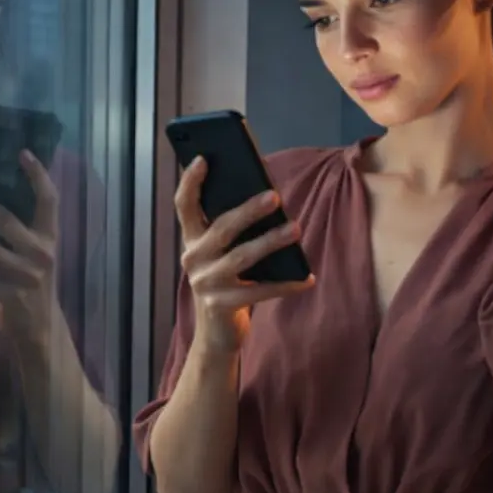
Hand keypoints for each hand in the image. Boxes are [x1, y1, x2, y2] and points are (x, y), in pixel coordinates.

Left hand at [0, 149, 58, 338]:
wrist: (42, 325)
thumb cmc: (34, 280)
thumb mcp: (37, 252)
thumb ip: (24, 228)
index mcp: (51, 237)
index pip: (49, 200)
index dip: (38, 176)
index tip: (22, 152)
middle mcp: (42, 253)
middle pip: (5, 221)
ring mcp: (26, 276)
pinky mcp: (11, 297)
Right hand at [175, 157, 313, 354]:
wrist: (216, 333)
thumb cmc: (228, 282)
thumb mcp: (222, 254)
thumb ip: (232, 230)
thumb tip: (269, 199)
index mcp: (191, 241)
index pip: (184, 206)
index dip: (191, 181)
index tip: (204, 159)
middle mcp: (193, 260)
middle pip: (221, 228)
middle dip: (248, 211)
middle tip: (274, 196)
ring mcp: (206, 284)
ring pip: (242, 257)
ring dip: (271, 242)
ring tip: (296, 229)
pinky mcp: (222, 305)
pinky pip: (260, 292)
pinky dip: (286, 285)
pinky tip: (307, 278)